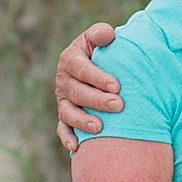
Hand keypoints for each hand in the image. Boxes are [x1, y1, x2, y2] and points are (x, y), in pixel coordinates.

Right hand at [56, 22, 120, 153]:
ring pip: (68, 113)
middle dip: (97, 100)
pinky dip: (67, 138)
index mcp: (70, 58)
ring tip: (100, 127)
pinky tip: (77, 148)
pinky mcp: (64, 116)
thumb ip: (101, 33)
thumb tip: (108, 34)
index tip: (116, 85)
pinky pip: (63, 129)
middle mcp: (63, 80)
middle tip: (119, 105)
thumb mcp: (98, 38)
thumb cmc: (101, 51)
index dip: (97, 77)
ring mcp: (63, 100)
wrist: (96, 66)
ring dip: (82, 121)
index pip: (80, 68)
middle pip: (77, 92)